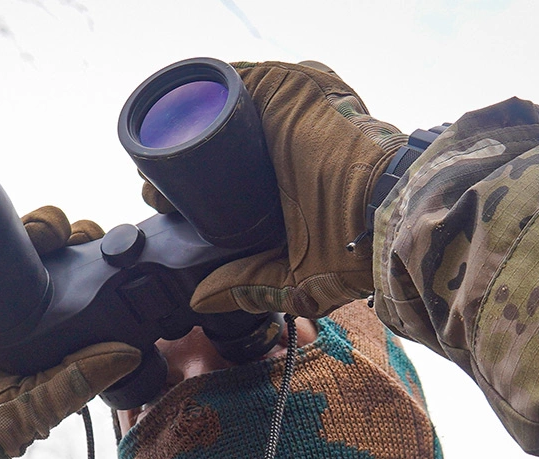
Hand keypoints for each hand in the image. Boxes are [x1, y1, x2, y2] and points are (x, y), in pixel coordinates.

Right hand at [0, 207, 139, 458]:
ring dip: (34, 226)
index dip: (95, 268)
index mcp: (42, 338)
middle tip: (84, 235)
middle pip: (47, 258)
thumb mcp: (38, 408)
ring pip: (8, 245)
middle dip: (71, 237)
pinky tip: (1, 221)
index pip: (76, 290)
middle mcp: (10, 314)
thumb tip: (132, 351)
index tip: (113, 254)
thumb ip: (80, 379)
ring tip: (51, 230)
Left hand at [144, 61, 406, 318]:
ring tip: (155, 157)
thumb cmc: (358, 249)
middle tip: (152, 187)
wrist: (386, 214)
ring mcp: (288, 108)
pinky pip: (230, 78)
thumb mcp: (295, 277)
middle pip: (215, 134)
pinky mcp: (289, 86)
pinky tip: (174, 117)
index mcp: (287, 177)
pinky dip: (199, 91)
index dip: (188, 186)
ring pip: (219, 106)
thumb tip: (201, 299)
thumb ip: (250, 286)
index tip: (164, 204)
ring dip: (183, 124)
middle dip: (177, 154)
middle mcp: (287, 137)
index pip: (226, 170)